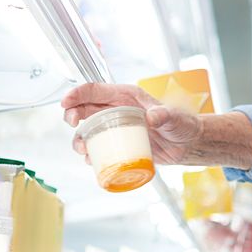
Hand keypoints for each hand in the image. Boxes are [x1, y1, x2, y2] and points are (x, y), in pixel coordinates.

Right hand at [60, 82, 203, 163]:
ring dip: (79, 139)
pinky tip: (91, 161)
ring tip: (83, 150)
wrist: (186, 144)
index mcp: (126, 96)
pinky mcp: (118, 143)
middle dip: (72, 115)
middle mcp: (117, 110)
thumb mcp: (174, 118)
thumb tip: (153, 117)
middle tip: (73, 125)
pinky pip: (98, 147)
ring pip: (88, 130)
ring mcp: (116, 127)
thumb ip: (166, 115)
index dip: (77, 94)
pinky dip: (90, 154)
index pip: (95, 90)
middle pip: (85, 108)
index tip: (65, 103)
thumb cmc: (181, 125)